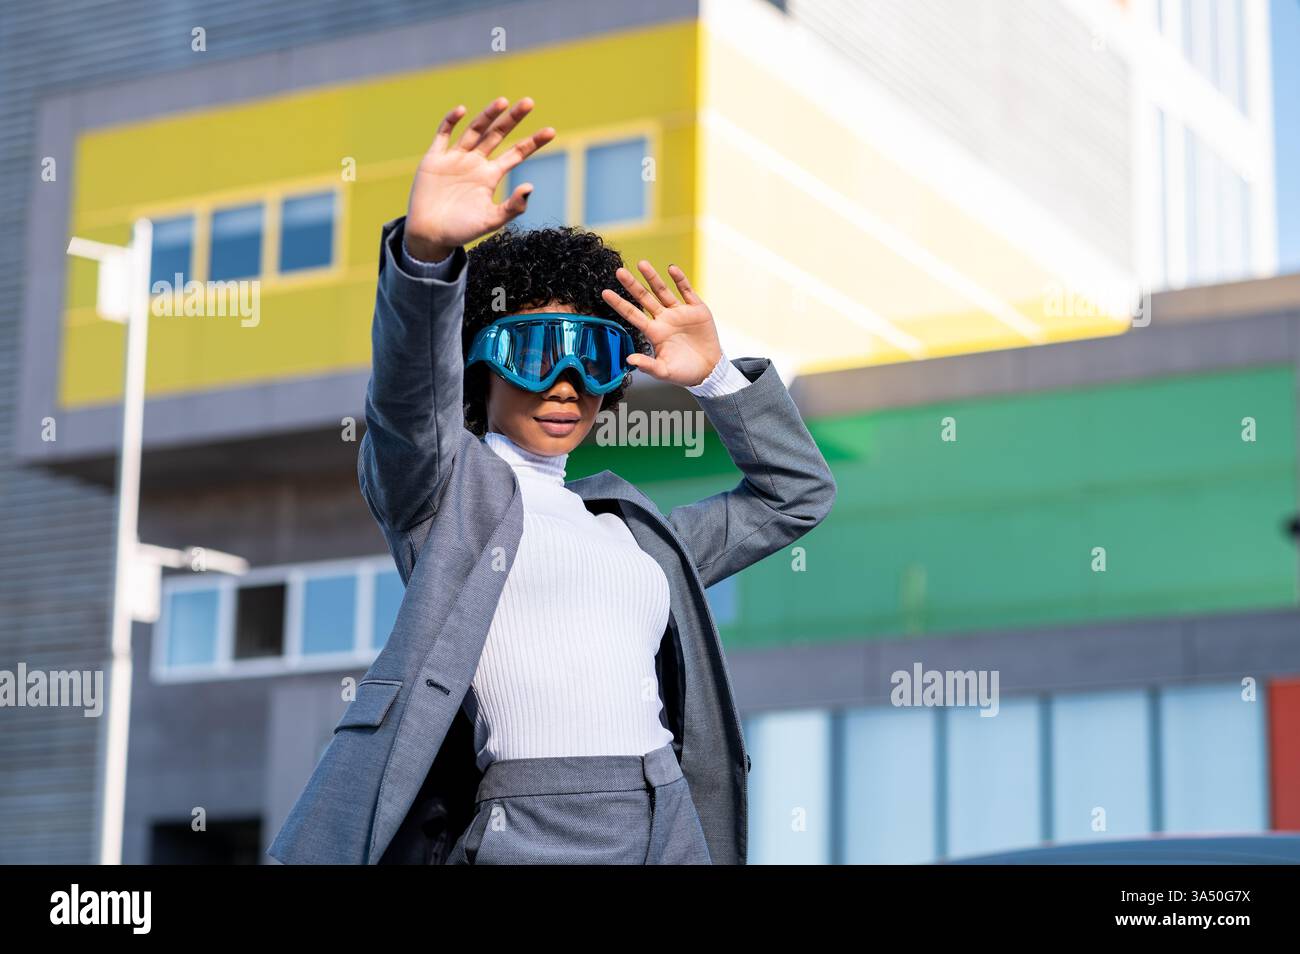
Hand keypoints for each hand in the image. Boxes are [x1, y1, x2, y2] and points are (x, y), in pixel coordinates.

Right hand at [404, 96, 555, 260]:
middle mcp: (475, 163)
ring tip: (503, 101)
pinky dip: (451, 121)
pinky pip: (443, 134)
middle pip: (498, 135)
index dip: (533, 142)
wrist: (430, 236)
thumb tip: (531, 186)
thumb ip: (513, 206)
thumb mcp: (492, 221)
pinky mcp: (434, 158)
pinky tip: (462, 110)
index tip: (551, 131)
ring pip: (475, 130)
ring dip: (488, 115)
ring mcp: (455, 158)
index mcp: (490, 176)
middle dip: (512, 119)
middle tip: (529, 102)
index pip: (516, 153)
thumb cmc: (462, 231)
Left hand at [601, 262, 722, 386]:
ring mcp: (680, 312)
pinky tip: (672, 269)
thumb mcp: (664, 372)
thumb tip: (629, 359)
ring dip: (652, 277)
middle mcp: (664, 319)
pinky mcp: (697, 309)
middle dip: (632, 285)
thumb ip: (647, 365)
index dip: (619, 304)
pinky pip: (686, 291)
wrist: (709, 370)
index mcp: (654, 332)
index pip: (632, 314)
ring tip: (642, 264)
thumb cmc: (684, 373)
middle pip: (645, 298)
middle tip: (619, 271)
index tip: (605, 293)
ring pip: (663, 291)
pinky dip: (680, 280)